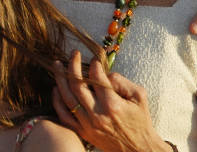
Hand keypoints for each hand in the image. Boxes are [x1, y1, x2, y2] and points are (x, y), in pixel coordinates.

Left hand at [53, 51, 170, 151]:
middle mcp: (97, 114)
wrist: (138, 149)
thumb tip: (104, 73)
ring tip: (57, 65)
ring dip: (60, 79)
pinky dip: (57, 101)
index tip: (93, 59)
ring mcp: (88, 125)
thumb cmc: (140, 120)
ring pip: (67, 98)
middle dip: (73, 66)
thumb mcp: (139, 96)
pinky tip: (56, 88)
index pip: (96, 77)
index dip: (94, 64)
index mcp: (112, 104)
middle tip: (73, 54)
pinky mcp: (83, 132)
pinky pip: (64, 116)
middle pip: (77, 85)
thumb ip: (122, 81)